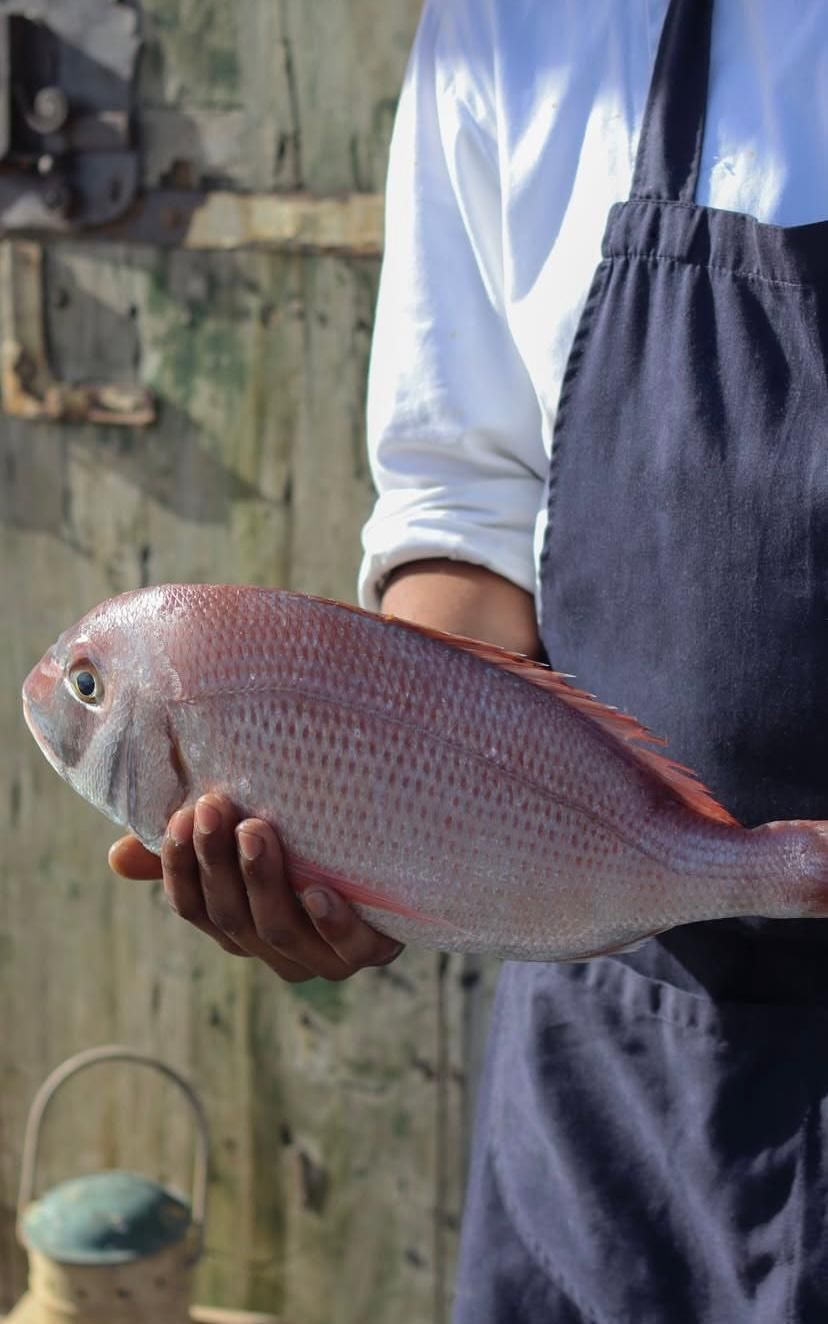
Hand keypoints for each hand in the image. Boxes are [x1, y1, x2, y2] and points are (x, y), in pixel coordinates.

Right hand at [108, 793, 403, 980]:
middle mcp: (273, 947)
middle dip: (217, 860)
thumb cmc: (309, 839)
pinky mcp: (371, 950)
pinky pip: (348, 947)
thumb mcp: (247, 833)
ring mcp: (321, 955)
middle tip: (216, 805)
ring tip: (259, 830)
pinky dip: (331, 920)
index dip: (179, 867)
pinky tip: (319, 889)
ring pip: (276, 930)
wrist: (403, 858)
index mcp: (236, 922)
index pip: (191, 906)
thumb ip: (191, 844)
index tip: (179, 818)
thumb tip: (116, 856)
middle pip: (229, 916)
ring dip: (263, 880)